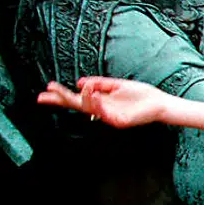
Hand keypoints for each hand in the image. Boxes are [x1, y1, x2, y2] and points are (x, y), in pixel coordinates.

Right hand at [36, 76, 167, 127]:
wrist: (160, 103)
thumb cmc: (140, 95)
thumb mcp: (117, 85)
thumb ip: (99, 83)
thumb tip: (79, 82)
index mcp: (101, 101)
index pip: (77, 98)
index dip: (62, 94)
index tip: (47, 87)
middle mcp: (102, 110)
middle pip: (77, 105)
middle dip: (60, 100)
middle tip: (43, 96)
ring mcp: (109, 117)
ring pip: (88, 109)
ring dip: (79, 98)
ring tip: (74, 89)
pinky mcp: (119, 122)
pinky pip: (103, 113)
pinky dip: (95, 103)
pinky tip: (90, 94)